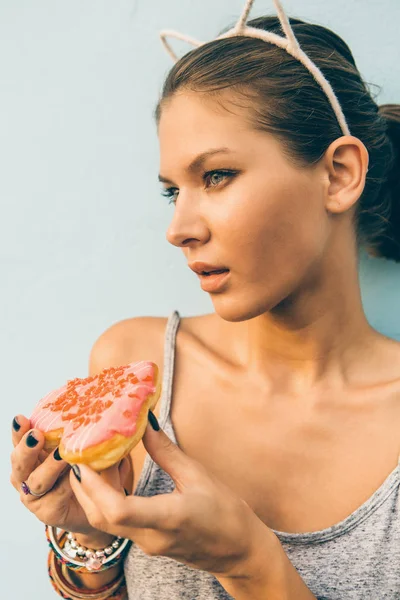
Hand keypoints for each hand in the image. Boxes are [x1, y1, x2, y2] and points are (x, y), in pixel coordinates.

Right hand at [10, 414, 129, 538]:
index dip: (18, 430)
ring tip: (62, 455)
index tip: (21, 418)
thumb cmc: (84, 469)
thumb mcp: (79, 448)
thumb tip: (91, 411)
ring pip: (37, 480)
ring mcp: (34, 496)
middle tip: (36, 435)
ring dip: (50, 466)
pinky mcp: (47, 513)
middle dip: (27, 448)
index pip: (19, 440)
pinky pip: (55, 496)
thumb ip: (76, 434)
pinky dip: (66, 485)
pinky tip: (76, 475)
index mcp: (30, 455)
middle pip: (20, 462)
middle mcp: (26, 476)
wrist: (94, 505)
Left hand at [70, 412, 275, 578]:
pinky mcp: (145, 543)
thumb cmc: (225, 512)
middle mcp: (151, 537)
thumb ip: (166, 451)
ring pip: (104, 522)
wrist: (238, 550)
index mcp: (168, 517)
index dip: (95, 485)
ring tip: (91, 461)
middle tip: (80, 453)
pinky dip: (104, 501)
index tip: (85, 459)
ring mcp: (146, 544)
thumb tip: (146, 423)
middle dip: (84, 486)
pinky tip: (108, 479)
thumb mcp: (198, 475)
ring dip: (91, 493)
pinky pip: (115, 524)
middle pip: (101, 517)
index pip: (119, 510)